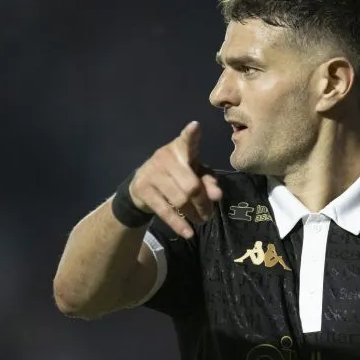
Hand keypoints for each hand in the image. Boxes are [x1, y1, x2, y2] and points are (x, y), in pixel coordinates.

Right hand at [129, 121, 223, 238]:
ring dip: (194, 214)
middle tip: (209, 214)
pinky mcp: (143, 189)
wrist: (141, 186)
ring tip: (201, 221)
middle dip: (204, 203)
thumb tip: (217, 196)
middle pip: (192, 186)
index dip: (191, 135)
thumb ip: (208, 181)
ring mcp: (152, 173)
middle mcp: (165, 157)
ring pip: (180, 200)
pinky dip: (178, 223)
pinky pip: (165, 210)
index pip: (187, 141)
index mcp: (180, 149)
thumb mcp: (194, 174)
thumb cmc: (176, 176)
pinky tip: (188, 232)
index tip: (195, 127)